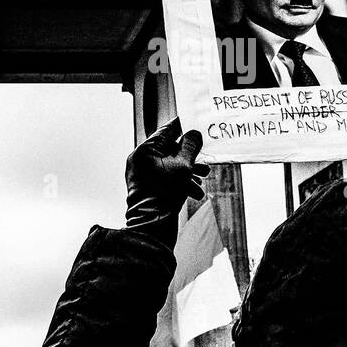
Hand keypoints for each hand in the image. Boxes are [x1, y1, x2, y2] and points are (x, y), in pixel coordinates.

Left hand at [125, 119, 208, 238]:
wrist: (152, 226)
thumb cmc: (164, 194)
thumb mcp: (183, 166)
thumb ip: (190, 146)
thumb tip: (194, 134)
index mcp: (145, 150)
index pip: (167, 130)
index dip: (183, 125)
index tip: (195, 121)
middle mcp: (141, 160)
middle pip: (170, 149)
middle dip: (190, 155)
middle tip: (204, 157)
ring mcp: (143, 174)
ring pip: (171, 165)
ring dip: (189, 170)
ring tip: (203, 177)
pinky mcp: (148, 188)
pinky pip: (167, 178)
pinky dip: (181, 181)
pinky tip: (194, 191)